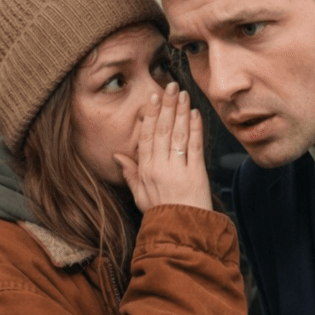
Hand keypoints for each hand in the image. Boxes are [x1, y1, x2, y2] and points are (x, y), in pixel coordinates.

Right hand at [113, 81, 211, 211]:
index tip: (153, 97)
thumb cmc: (161, 213)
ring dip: (181, 111)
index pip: (147, 136)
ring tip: (183, 94)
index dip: (150, 115)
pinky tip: (196, 114)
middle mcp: (160, 167)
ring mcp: (178, 169)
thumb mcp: (139, 194)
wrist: (181, 229)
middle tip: (170, 85)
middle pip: (162, 130)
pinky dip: (195, 128)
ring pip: (178, 134)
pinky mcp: (196, 173)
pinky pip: (194, 146)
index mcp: (145, 170)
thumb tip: (118, 156)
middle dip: (166, 105)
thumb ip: (130, 173)